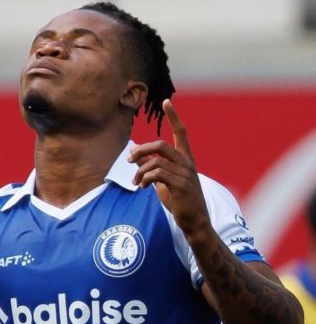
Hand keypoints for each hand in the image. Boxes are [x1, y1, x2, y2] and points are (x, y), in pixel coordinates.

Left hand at [128, 99, 209, 234]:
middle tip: (129, 160)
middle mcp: (187, 163)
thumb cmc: (180, 201)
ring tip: (136, 182)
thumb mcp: (164, 181)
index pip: (181, 132)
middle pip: (160, 145)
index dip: (173, 116)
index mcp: (185, 159)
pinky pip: (157, 174)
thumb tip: (135, 153)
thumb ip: (152, 166)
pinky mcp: (180, 185)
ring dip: (140, 171)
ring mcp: (185, 174)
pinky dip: (145, 178)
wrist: (195, 222)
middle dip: (141, 150)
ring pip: (155, 161)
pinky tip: (143, 186)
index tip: (166, 101)